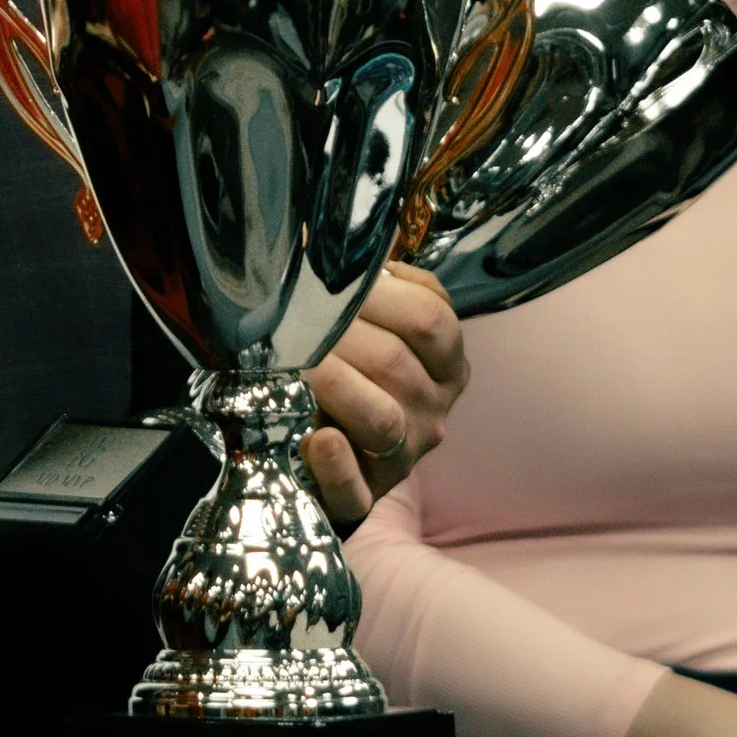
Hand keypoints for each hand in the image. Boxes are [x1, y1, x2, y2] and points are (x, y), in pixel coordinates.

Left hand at [301, 263, 466, 528]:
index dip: (383, 294)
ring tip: (298, 366)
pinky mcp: (360, 500)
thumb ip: (371, 286)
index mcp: (444, 366)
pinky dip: (336, 465)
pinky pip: (355, 489)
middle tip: (291, 317)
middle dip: (341, 334)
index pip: (432, 321)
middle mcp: (432, 413)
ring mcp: (400, 460)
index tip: (333, 278)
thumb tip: (345, 236)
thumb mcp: (369, 327)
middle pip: (396, 364)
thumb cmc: (343, 374)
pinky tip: (317, 439)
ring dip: (336, 386)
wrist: (315, 457)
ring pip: (382, 420)